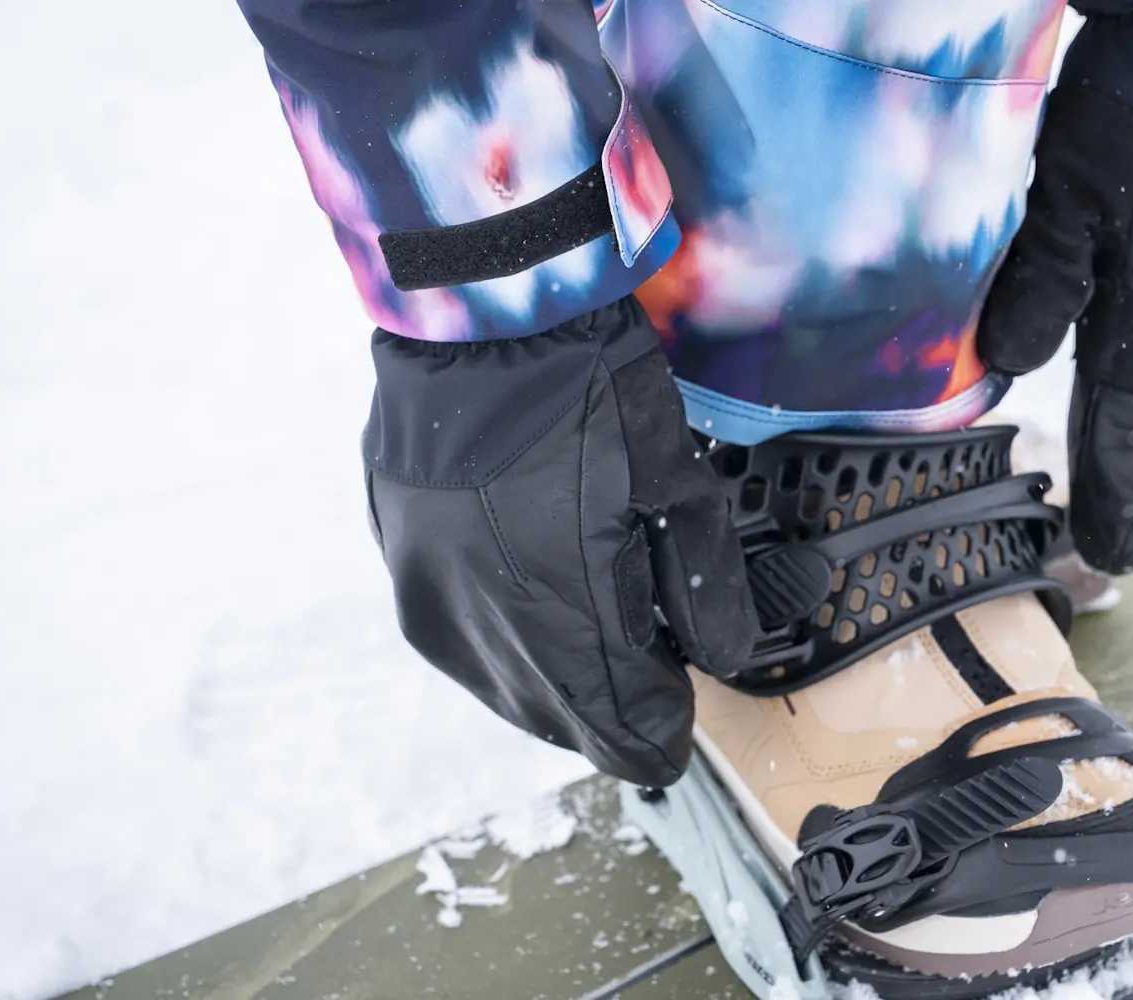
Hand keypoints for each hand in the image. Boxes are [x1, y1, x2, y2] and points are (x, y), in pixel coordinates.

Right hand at [364, 295, 756, 786]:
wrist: (478, 316)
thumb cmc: (589, 388)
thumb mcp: (675, 479)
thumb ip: (706, 586)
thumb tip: (727, 660)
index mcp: (565, 614)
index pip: (624, 732)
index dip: (663, 733)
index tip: (682, 709)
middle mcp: (486, 630)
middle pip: (564, 724)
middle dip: (614, 709)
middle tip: (650, 663)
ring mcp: (434, 603)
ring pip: (508, 693)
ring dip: (560, 684)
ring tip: (598, 631)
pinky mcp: (405, 573)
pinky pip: (464, 645)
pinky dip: (508, 644)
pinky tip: (536, 601)